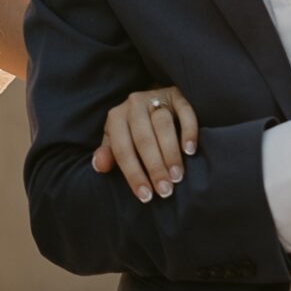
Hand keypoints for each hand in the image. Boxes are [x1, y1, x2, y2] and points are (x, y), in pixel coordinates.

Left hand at [94, 87, 199, 201]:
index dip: (133, 174)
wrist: (154, 101)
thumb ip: (109, 154)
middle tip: (165, 190)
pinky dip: (188, 131)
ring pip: (163, 125)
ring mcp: (156, 97)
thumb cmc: (134, 129)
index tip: (146, 196)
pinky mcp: (177, 94)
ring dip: (170, 153)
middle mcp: (133, 104)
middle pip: (143, 138)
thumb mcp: (118, 141)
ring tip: (177, 176)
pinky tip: (190, 151)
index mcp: (116, 117)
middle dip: (154, 168)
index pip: (122, 149)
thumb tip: (99, 166)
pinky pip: (185, 111)